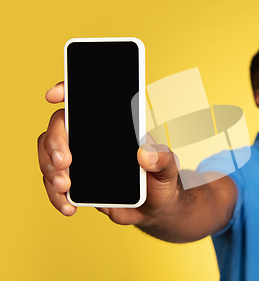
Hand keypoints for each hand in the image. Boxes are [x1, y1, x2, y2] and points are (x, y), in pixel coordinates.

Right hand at [38, 82, 179, 225]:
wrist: (154, 208)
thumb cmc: (160, 180)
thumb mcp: (168, 167)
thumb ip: (162, 159)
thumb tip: (145, 154)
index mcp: (114, 126)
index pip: (86, 101)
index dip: (67, 91)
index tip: (54, 95)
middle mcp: (92, 138)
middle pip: (59, 128)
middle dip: (54, 142)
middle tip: (64, 162)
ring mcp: (81, 159)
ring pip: (48, 155)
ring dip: (49, 170)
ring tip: (64, 187)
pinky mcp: (76, 182)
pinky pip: (53, 184)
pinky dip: (55, 196)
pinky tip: (69, 206)